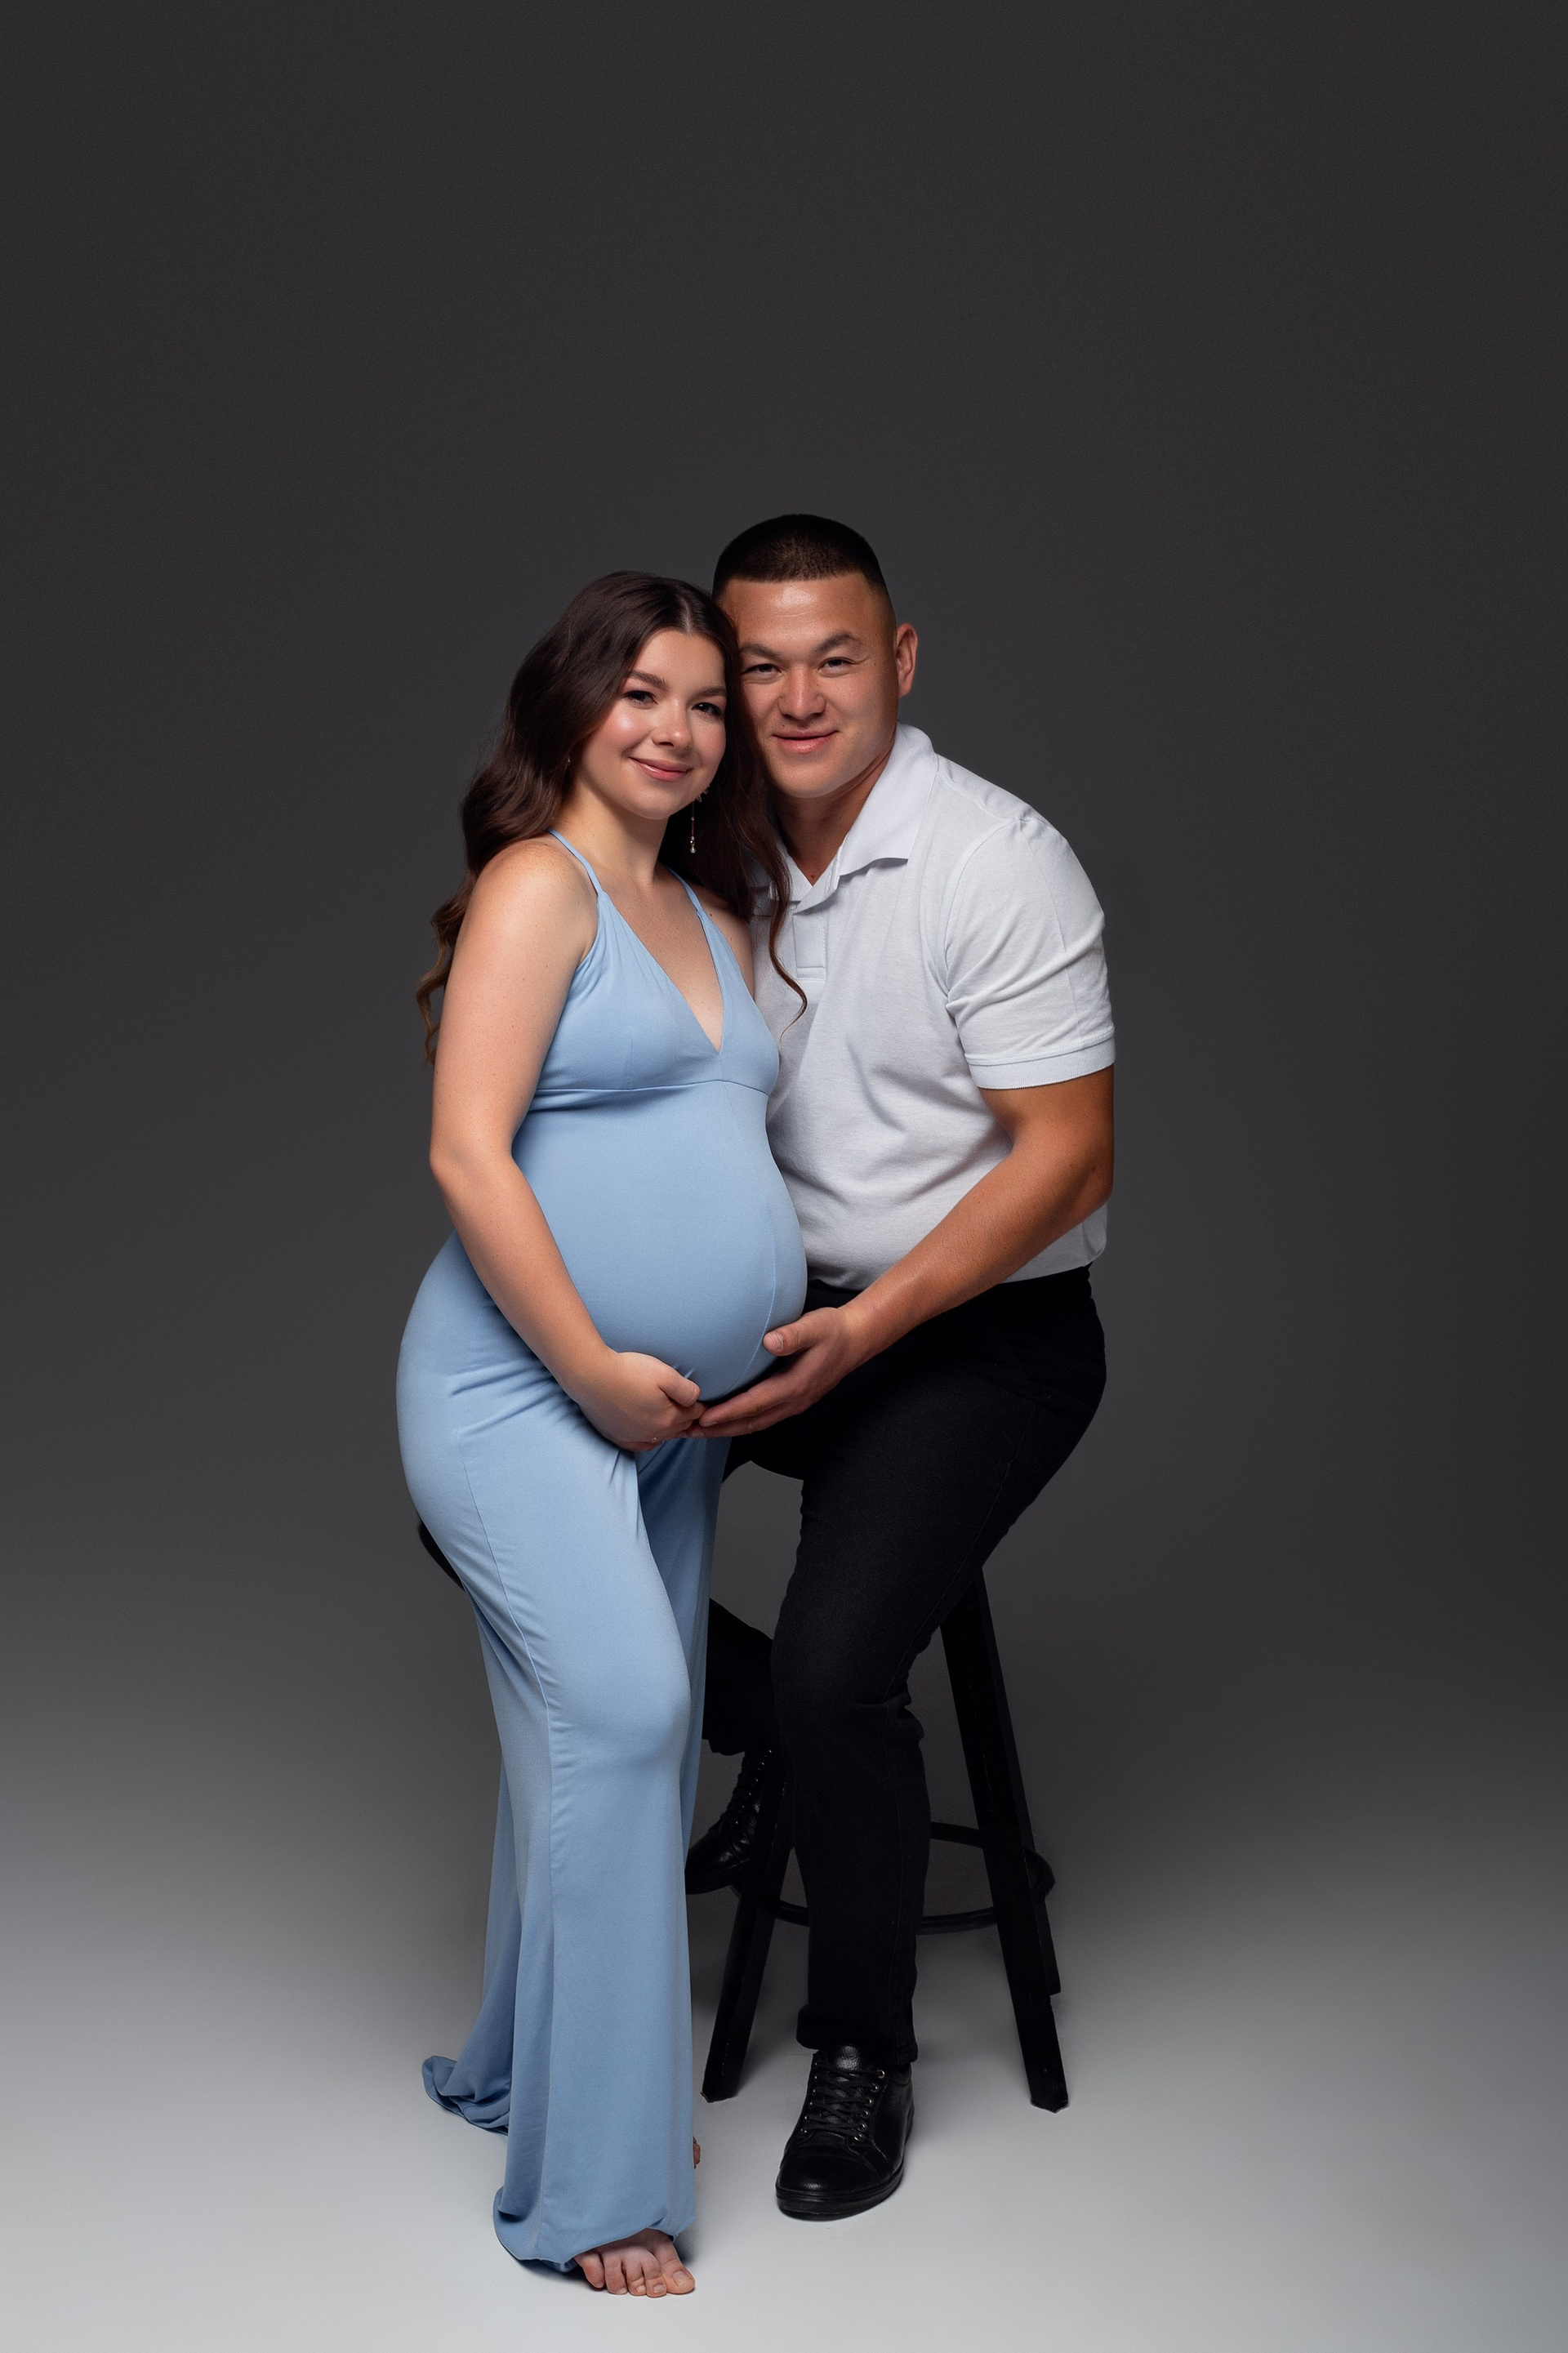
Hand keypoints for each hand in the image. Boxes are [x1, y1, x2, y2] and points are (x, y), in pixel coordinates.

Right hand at [573, 1352, 703, 1452]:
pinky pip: (641, 1445)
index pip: (694, 1414)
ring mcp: (634, 1437)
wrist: (591, 1376)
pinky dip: (649, 1439)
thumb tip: (696, 1400)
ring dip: (669, 1428)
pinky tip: (650, 1432)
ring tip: (672, 1417)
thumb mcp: (665, 1374)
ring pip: (662, 1437)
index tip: (698, 1398)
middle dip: (687, 1418)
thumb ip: (686, 1390)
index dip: (698, 1405)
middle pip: (680, 1428)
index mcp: (668, 1419)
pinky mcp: (618, 1437)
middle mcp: (653, 1433)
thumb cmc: (628, 1371)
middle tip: (689, 1407)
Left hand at [696, 1307, 867, 1436]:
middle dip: (718, 1430)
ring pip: (754, 1424)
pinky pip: (761, 1418)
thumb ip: (793, 1335)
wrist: (854, 1340)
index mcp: (795, 1385)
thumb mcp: (815, 1326)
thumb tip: (770, 1341)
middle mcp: (793, 1401)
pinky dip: (739, 1422)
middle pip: (750, 1423)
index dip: (728, 1413)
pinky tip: (723, 1420)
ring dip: (726, 1430)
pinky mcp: (791, 1401)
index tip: (703, 1418)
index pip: (755, 1404)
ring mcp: (793, 1404)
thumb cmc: (832, 1330)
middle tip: (687, 1431)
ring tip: (697, 1431)